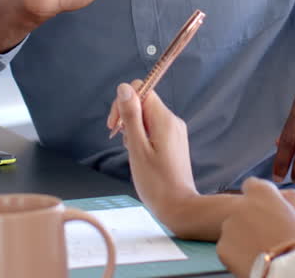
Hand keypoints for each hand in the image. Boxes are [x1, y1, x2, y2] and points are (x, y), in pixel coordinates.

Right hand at [110, 81, 200, 235]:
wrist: (178, 207)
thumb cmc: (156, 182)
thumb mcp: (137, 148)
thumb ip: (131, 116)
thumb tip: (124, 88)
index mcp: (164, 119)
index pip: (142, 90)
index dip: (124, 103)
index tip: (115, 126)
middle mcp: (173, 121)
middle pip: (144, 103)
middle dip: (128, 118)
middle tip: (124, 143)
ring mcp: (175, 131)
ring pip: (147, 117)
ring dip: (134, 130)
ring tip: (135, 153)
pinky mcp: (174, 142)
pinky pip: (154, 129)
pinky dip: (143, 138)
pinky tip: (142, 156)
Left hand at [216, 178, 294, 277]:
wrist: (287, 271)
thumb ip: (289, 196)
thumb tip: (281, 193)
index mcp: (260, 193)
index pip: (252, 184)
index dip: (259, 196)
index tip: (265, 208)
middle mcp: (240, 205)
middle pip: (242, 208)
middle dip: (250, 217)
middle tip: (265, 233)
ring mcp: (228, 226)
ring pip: (233, 228)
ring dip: (242, 234)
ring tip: (260, 248)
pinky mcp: (222, 247)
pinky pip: (228, 246)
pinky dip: (236, 251)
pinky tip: (251, 258)